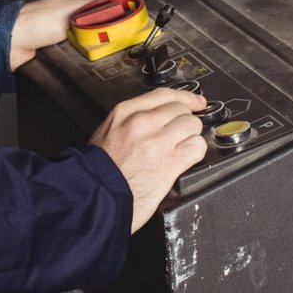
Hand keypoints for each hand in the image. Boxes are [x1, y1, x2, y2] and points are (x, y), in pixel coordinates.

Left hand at [8, 0, 122, 70]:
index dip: (125, 2)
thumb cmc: (36, 21)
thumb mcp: (72, 9)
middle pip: (103, 18)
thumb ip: (96, 6)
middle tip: (131, 36)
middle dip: (117, 26)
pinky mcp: (62, 49)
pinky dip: (90, 55)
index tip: (139, 12)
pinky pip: (82, 52)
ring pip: (94, 36)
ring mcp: (68, 31)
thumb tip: (120, 1)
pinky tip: (95, 61)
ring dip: (103, 43)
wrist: (11, 43)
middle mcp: (74, 14)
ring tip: (116, 50)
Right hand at [89, 88, 208, 231]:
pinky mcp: (170, 163)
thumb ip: (131, 121)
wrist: (95, 197)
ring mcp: (158, 142)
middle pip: (181, 110)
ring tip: (182, 148)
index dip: (185, 98)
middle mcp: (143, 123)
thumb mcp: (108, 132)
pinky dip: (196, 152)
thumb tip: (156, 118)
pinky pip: (196, 147)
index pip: (164, 95)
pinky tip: (187, 159)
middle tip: (181, 135)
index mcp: (126, 112)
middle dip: (185, 122)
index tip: (195, 102)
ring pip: (192, 125)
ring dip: (191, 137)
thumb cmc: (98, 171)